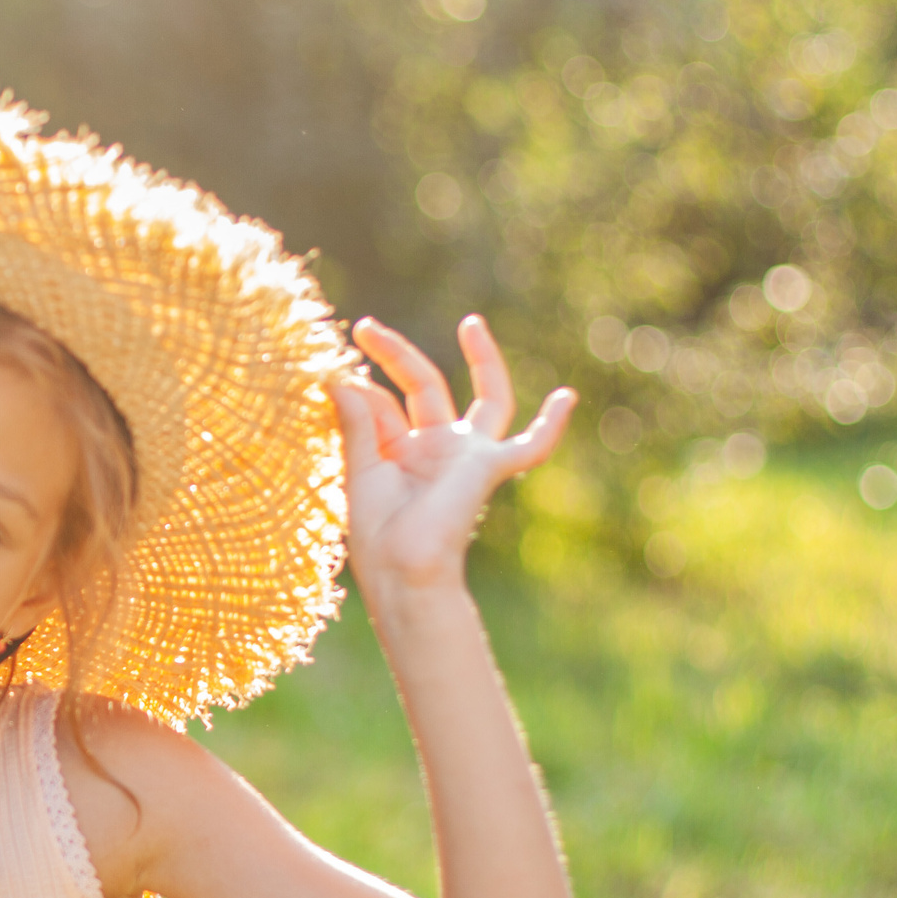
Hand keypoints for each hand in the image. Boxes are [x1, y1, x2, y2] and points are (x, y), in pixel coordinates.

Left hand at [334, 315, 574, 601]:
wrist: (403, 574)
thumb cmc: (377, 539)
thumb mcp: (360, 473)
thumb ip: (356, 425)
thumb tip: (338, 377)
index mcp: (401, 453)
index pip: (382, 404)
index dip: (356, 390)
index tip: (330, 376)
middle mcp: (437, 448)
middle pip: (424, 386)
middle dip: (396, 355)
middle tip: (365, 326)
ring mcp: (466, 455)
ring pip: (486, 398)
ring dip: (482, 360)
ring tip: (472, 323)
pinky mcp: (488, 466)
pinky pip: (531, 446)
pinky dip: (551, 425)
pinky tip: (566, 398)